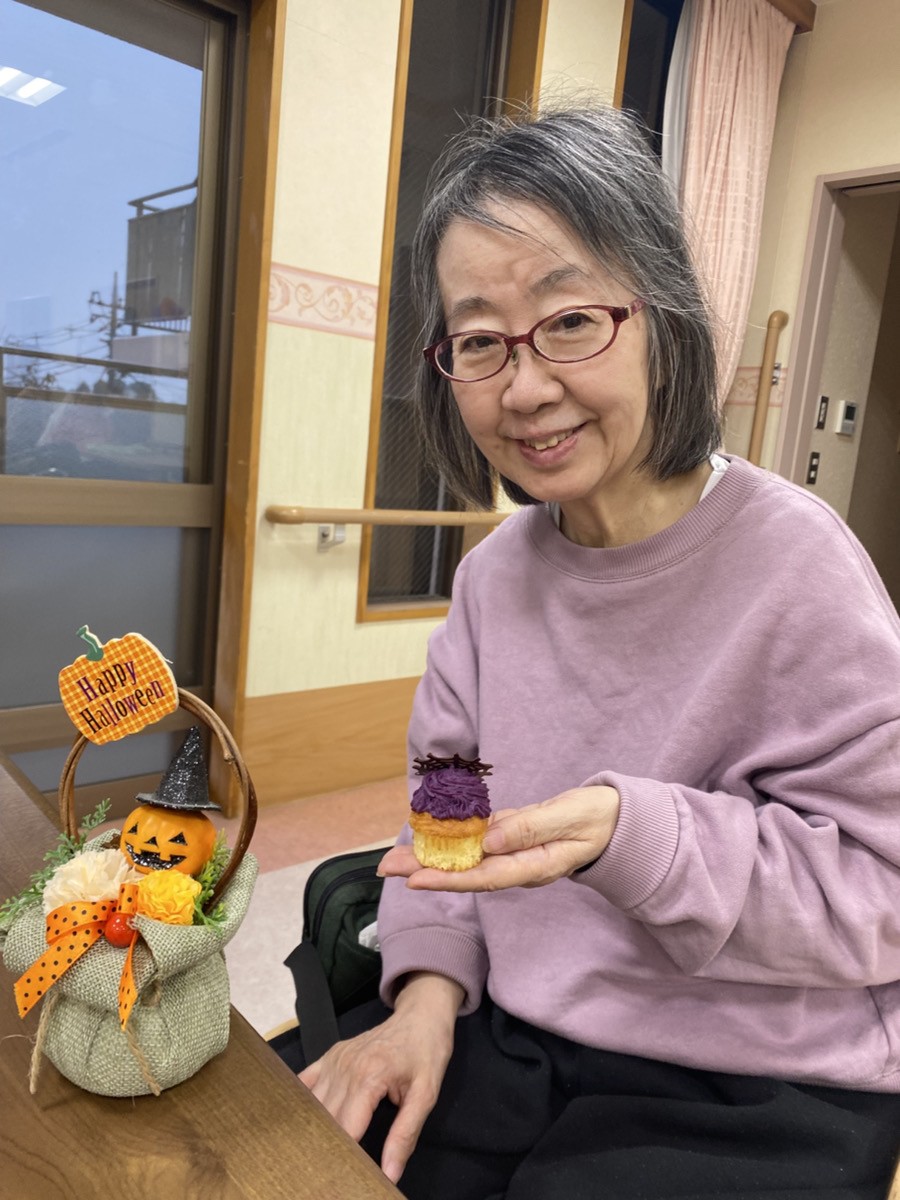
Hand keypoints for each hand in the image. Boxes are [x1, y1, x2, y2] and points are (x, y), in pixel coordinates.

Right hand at [299, 972, 463, 1182]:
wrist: (421, 1015)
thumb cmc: (427, 1053)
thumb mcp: (426, 1095)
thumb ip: (405, 1135)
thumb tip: (390, 1174)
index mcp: (368, 1078)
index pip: (345, 1130)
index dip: (344, 1157)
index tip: (345, 1176)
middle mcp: (344, 1068)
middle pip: (325, 1121)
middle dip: (327, 1147)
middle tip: (331, 1171)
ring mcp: (333, 1060)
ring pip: (312, 1106)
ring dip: (314, 1130)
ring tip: (318, 1154)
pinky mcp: (329, 1057)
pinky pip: (305, 1083)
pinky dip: (302, 1105)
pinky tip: (303, 1123)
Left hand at [380, 785, 619, 891]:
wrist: (614, 819)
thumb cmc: (596, 817)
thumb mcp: (569, 817)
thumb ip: (532, 828)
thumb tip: (490, 841)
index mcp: (535, 866)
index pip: (486, 877)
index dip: (449, 879)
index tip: (416, 879)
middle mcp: (518, 866)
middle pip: (467, 873)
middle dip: (426, 871)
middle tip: (386, 867)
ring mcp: (513, 854)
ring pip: (467, 859)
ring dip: (431, 857)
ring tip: (396, 857)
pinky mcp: (511, 838)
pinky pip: (477, 842)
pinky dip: (451, 840)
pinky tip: (427, 837)